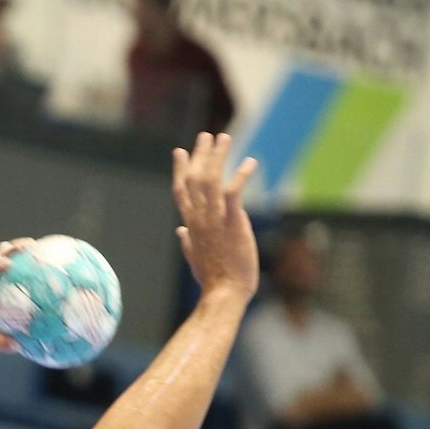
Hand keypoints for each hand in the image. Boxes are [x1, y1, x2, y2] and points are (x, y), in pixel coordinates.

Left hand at [0, 239, 29, 352]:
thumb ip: (3, 344)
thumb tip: (16, 346)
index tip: (6, 263)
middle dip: (9, 250)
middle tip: (26, 245)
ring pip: (5, 257)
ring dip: (17, 249)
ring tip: (34, 244)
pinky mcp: (4, 280)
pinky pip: (15, 266)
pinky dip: (25, 260)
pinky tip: (43, 257)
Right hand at [171, 133, 258, 299]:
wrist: (224, 293)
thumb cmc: (213, 279)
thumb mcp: (194, 256)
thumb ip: (187, 240)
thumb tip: (180, 231)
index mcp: (190, 224)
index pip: (181, 190)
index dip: (179, 169)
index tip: (180, 152)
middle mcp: (199, 218)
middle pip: (194, 178)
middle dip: (200, 154)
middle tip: (206, 136)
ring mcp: (214, 219)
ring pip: (210, 179)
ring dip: (217, 156)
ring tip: (224, 138)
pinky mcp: (232, 222)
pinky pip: (234, 192)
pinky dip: (241, 175)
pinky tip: (250, 162)